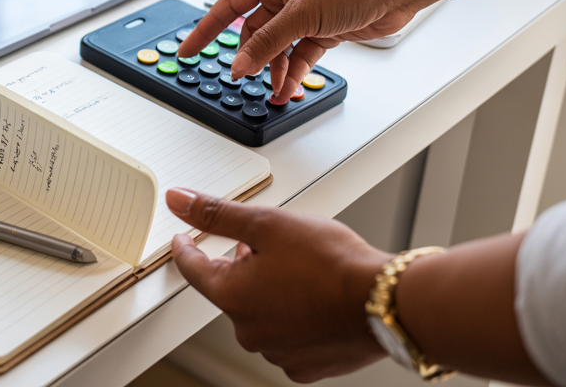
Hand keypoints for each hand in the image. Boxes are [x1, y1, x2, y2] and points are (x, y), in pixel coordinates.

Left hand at [166, 188, 390, 382]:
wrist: (386, 300)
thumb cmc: (331, 264)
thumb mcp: (266, 223)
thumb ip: (217, 213)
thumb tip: (179, 200)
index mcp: (232, 296)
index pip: (193, 268)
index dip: (187, 247)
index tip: (184, 239)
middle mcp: (249, 331)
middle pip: (232, 289)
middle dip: (244, 265)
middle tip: (272, 245)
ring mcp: (279, 352)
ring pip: (262, 313)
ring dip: (271, 291)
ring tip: (303, 270)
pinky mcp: (308, 365)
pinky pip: (289, 335)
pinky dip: (296, 317)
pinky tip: (316, 300)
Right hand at [176, 0, 417, 100]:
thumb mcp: (302, 13)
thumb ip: (268, 43)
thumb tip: (241, 64)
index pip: (227, 6)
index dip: (205, 29)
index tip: (187, 49)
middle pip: (253, 32)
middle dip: (250, 57)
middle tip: (244, 78)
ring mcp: (304, 14)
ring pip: (277, 47)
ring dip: (274, 69)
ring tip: (275, 89)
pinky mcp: (323, 30)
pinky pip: (298, 54)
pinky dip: (294, 70)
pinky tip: (290, 85)